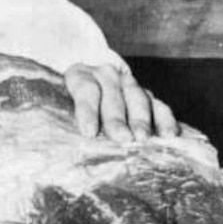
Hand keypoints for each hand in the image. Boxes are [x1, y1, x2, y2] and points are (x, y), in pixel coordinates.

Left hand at [64, 62, 178, 142]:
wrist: (85, 78)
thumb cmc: (66, 101)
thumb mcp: (58, 103)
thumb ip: (60, 119)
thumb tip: (53, 148)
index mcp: (79, 75)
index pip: (85, 89)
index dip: (87, 110)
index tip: (89, 132)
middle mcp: (105, 75)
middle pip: (112, 95)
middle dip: (117, 119)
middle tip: (122, 139)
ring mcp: (128, 83)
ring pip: (137, 98)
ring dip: (141, 119)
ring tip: (144, 139)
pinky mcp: (146, 95)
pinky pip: (158, 104)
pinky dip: (165, 118)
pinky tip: (169, 134)